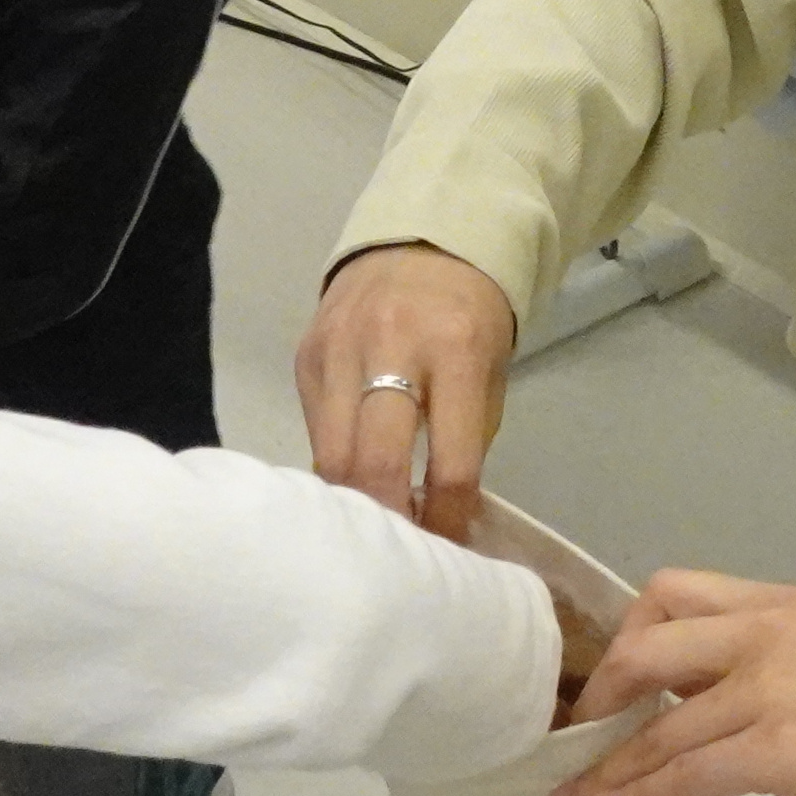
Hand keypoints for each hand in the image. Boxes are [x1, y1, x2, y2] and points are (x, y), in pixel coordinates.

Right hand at [295, 243, 517, 539]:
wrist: (419, 242)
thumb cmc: (468, 319)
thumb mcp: (489, 372)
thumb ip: (466, 439)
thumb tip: (440, 517)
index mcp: (456, 352)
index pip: (450, 463)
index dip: (447, 518)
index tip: (447, 548)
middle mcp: (390, 348)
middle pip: (375, 462)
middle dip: (388, 521)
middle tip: (399, 553)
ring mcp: (339, 350)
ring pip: (331, 455)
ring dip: (353, 502)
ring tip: (371, 529)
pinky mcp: (306, 355)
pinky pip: (313, 430)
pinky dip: (334, 465)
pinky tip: (351, 482)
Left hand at [551, 568, 795, 795]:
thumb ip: (777, 674)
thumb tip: (712, 711)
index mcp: (787, 605)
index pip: (674, 595)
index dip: (625, 639)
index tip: (607, 687)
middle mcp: (771, 629)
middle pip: (646, 638)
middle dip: (600, 690)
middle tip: (583, 737)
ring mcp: (775, 686)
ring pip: (657, 719)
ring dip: (604, 762)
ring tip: (572, 793)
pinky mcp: (785, 748)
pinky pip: (683, 772)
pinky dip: (631, 794)